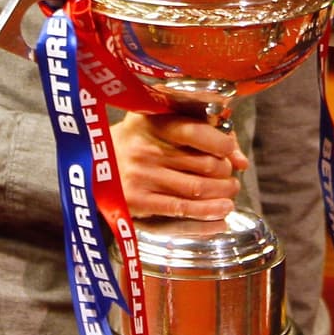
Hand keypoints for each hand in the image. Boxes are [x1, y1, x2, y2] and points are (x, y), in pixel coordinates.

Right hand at [111, 111, 248, 220]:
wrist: (93, 165)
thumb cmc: (137, 141)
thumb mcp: (159, 123)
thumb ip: (201, 130)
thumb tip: (240, 158)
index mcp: (151, 122)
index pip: (195, 131)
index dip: (221, 143)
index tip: (230, 150)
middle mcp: (145, 149)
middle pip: (203, 163)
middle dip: (225, 171)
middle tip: (230, 175)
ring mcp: (141, 176)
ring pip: (197, 188)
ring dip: (222, 192)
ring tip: (230, 191)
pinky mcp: (138, 201)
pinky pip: (182, 209)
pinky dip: (208, 212)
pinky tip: (221, 210)